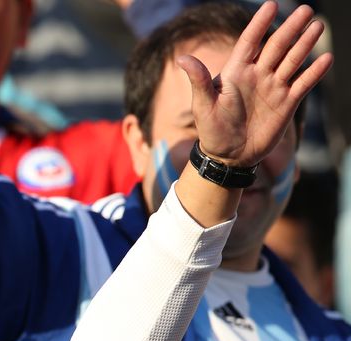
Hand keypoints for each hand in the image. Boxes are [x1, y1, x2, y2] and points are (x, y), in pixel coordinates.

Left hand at [178, 1, 331, 167]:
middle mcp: (257, 75)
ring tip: (317, 25)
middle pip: (277, 46)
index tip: (271, 5)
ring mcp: (274, 88)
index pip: (250, 42)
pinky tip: (326, 59)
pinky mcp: (286, 103)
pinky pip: (303, 84)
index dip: (260, 24)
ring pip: (293, 60)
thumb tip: (182, 58)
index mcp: (236, 72)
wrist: (228, 157)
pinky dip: (314, 72)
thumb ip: (199, 81)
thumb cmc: (211, 130)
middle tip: (305, 10)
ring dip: (305, 44)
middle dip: (290, 28)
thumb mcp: (202, 105)